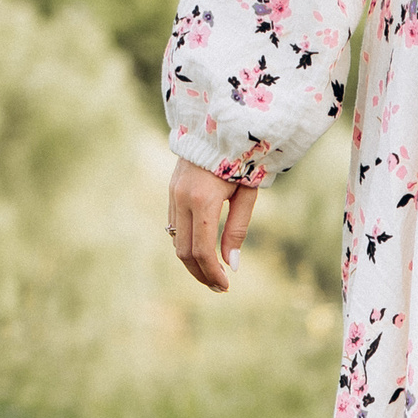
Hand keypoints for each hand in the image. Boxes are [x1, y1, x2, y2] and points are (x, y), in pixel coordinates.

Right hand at [168, 157, 257, 291]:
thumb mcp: (246, 195)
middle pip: (184, 250)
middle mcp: (182, 199)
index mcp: (203, 200)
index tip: (225, 286)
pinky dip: (186, 244)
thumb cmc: (241, 161)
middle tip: (220, 288)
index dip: (212, 272)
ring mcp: (172, 195)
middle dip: (201, 273)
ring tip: (212, 275)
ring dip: (192, 262)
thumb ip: (237, 230)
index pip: (202, 249)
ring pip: (175, 241)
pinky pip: (174, 227)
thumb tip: (231, 265)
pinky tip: (202, 253)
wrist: (217, 129)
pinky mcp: (171, 192)